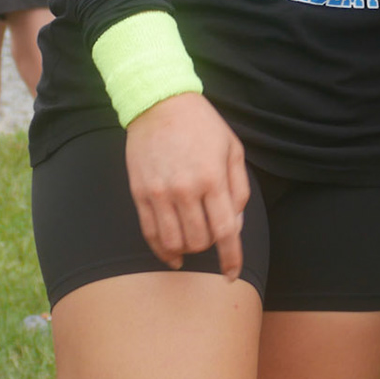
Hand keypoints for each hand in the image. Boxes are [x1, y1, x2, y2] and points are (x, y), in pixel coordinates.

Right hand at [124, 91, 251, 278]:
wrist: (160, 103)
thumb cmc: (202, 126)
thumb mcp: (233, 149)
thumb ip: (239, 189)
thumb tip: (236, 225)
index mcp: (213, 178)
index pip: (225, 231)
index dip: (231, 258)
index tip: (233, 275)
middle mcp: (185, 189)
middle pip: (199, 241)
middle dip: (210, 246)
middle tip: (211, 236)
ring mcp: (159, 193)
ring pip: (174, 242)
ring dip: (187, 250)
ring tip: (192, 243)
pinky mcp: (140, 193)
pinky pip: (150, 233)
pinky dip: (162, 250)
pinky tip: (172, 254)